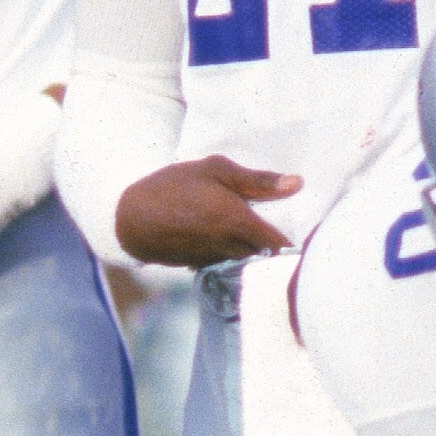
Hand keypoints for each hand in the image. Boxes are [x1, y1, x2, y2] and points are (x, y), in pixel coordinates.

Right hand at [115, 155, 300, 266]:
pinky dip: (235, 252)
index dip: (295, 238)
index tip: (305, 228)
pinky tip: (229, 236)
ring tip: (259, 229)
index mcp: (238, 222)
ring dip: (257, 249)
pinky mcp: (202, 265)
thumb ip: (257, 180)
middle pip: (268, 254)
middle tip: (286, 226)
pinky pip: (229, 260)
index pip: (281, 242)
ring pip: (249, 259)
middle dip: (278, 244)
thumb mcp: (214, 170)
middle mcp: (231, 247)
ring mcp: (217, 259)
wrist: (130, 218)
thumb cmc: (173, 186)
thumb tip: (297, 183)